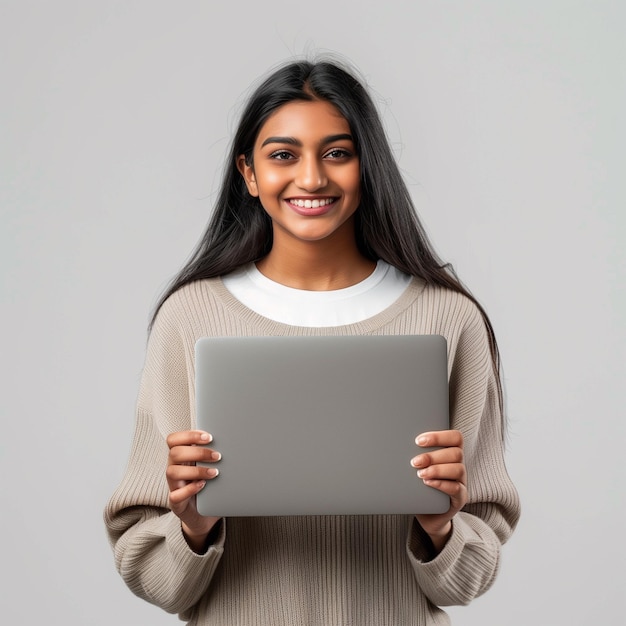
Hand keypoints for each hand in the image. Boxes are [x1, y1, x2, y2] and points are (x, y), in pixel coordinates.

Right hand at [166, 430, 221, 550]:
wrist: (204, 514)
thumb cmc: (209, 485)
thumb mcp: (211, 466)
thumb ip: (215, 453)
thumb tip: (237, 440)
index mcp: (181, 457)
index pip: (174, 440)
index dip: (189, 435)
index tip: (209, 437)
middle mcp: (174, 468)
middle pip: (175, 453)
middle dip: (198, 452)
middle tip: (218, 456)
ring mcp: (174, 486)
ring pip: (173, 472)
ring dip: (196, 470)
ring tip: (215, 472)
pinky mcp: (176, 503)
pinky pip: (175, 495)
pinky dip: (190, 489)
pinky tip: (203, 485)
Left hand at [411, 430, 466, 552]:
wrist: (427, 513)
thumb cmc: (420, 485)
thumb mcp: (417, 467)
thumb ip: (413, 454)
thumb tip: (393, 442)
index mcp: (450, 453)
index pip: (455, 437)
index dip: (438, 436)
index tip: (418, 441)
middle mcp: (459, 465)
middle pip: (456, 453)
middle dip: (432, 455)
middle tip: (414, 462)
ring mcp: (461, 482)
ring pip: (458, 469)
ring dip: (436, 469)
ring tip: (419, 474)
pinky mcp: (460, 498)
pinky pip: (456, 488)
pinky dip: (441, 484)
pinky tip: (427, 483)